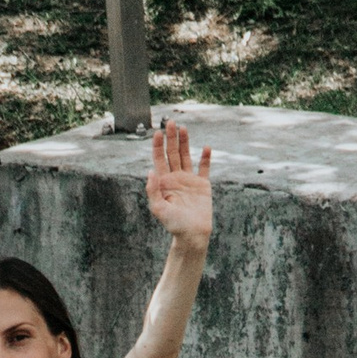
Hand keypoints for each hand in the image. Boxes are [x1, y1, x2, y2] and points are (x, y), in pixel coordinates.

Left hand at [146, 118, 212, 245]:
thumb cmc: (174, 225)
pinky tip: (206, 147)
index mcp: (163, 182)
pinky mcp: (203, 185)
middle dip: (171, 138)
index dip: (158, 145)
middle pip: (172, 153)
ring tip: (184, 128)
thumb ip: (152, 191)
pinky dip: (205, 158)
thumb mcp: (158, 209)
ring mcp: (189, 180)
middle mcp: (175, 178)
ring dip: (184, 142)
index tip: (157, 133)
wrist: (192, 235)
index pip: (159, 159)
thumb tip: (150, 171)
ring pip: (186, 156)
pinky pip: (204, 168)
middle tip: (170, 122)